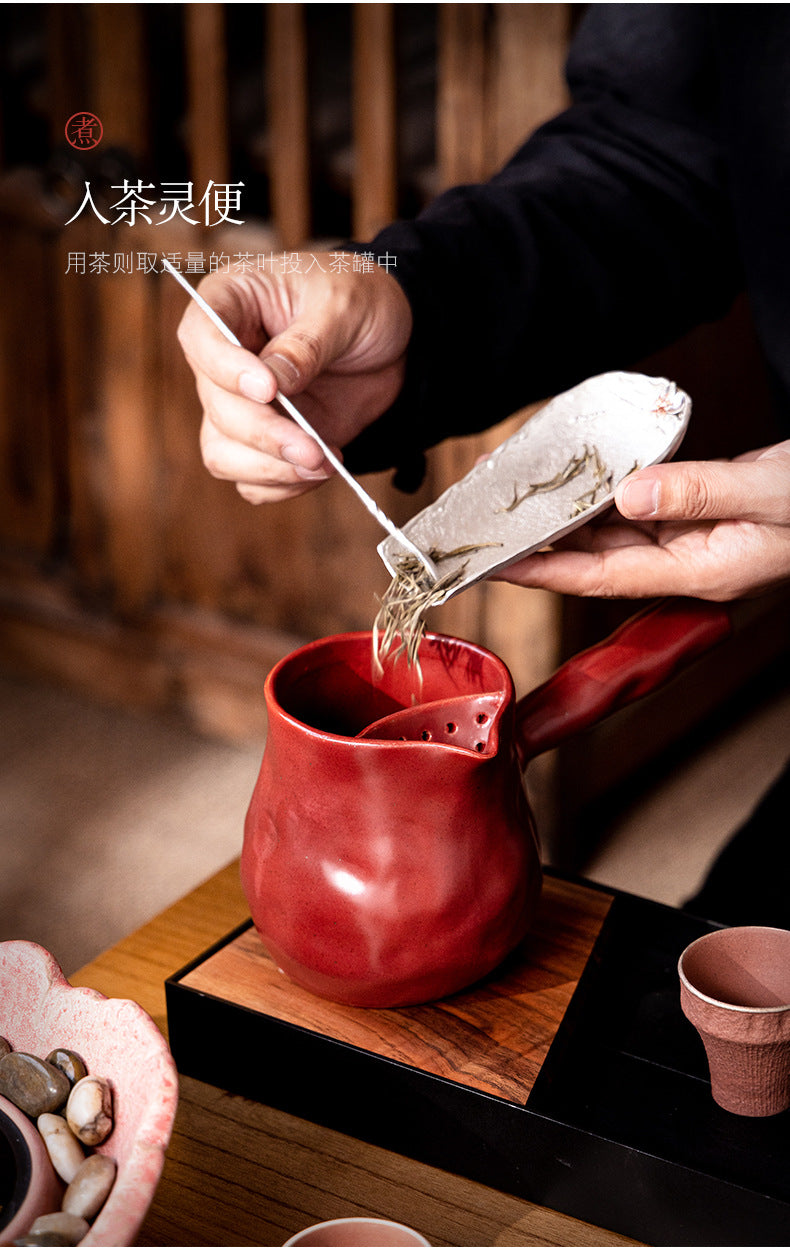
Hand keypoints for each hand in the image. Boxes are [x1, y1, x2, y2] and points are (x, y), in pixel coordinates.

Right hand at [176, 255, 412, 501]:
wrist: (394, 342)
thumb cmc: (361, 301)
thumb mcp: (345, 306)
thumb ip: (308, 344)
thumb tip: (275, 381)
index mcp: (232, 301)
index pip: (200, 335)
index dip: (225, 368)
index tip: (269, 390)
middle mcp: (225, 358)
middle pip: (216, 405)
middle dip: (265, 434)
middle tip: (313, 449)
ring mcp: (241, 404)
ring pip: (222, 452)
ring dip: (270, 468)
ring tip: (323, 464)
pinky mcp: (264, 441)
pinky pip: (252, 479)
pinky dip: (283, 485)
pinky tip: (319, 472)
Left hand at [496, 441, 789, 600]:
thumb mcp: (770, 492)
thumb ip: (701, 493)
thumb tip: (629, 496)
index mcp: (699, 570)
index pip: (601, 578)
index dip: (544, 572)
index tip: (494, 564)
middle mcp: (685, 561)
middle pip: (593, 561)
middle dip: (538, 550)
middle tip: (483, 535)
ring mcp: (689, 539)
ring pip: (610, 536)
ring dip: (564, 524)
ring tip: (512, 509)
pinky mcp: (695, 513)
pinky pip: (634, 511)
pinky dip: (600, 499)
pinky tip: (572, 484)